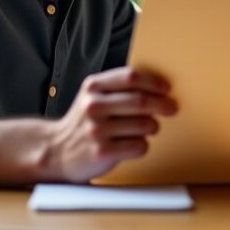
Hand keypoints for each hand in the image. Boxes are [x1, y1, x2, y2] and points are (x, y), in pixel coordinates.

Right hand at [43, 66, 177, 181]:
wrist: (57, 152)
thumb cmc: (85, 123)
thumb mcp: (93, 97)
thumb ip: (118, 88)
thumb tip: (159, 87)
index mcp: (92, 87)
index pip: (130, 77)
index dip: (153, 82)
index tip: (167, 89)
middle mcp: (93, 106)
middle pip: (140, 101)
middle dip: (162, 104)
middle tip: (172, 108)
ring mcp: (96, 130)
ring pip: (144, 125)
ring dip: (153, 127)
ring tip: (148, 128)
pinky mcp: (102, 152)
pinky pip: (139, 146)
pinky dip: (143, 145)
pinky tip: (134, 144)